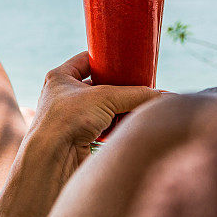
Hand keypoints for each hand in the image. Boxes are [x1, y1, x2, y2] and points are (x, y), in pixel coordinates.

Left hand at [34, 51, 159, 148]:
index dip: (106, 58)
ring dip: (118, 107)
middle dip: (118, 86)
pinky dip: (115, 125)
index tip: (127, 60)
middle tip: (139, 84)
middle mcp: (62, 95)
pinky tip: (129, 123)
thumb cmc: (68, 119)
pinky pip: (102, 125)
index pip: (86, 59)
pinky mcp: (78, 136)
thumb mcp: (105, 98)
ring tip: (139, 104)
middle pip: (98, 85)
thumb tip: (164, 95)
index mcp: (60, 77)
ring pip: (102, 107)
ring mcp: (70, 116)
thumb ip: (135, 94)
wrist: (52, 158)